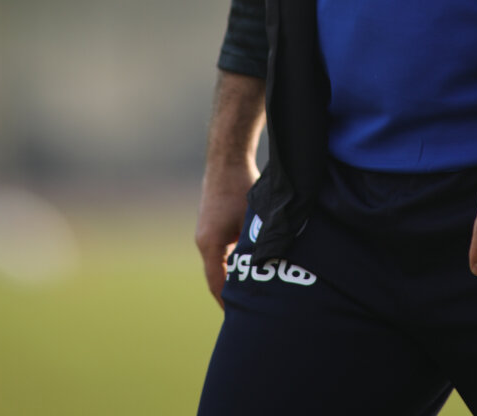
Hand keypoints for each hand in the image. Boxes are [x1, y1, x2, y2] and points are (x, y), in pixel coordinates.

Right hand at [195, 159, 258, 307]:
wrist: (227, 157)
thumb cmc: (241, 185)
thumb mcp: (253, 220)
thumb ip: (258, 245)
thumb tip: (272, 268)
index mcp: (210, 244)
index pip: (217, 285)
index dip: (229, 303)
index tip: (240, 319)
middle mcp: (204, 241)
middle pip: (216, 276)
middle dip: (231, 293)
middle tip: (247, 312)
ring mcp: (206, 231)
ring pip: (220, 262)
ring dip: (232, 275)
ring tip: (250, 292)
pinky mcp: (212, 222)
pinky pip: (221, 249)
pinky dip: (232, 260)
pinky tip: (249, 263)